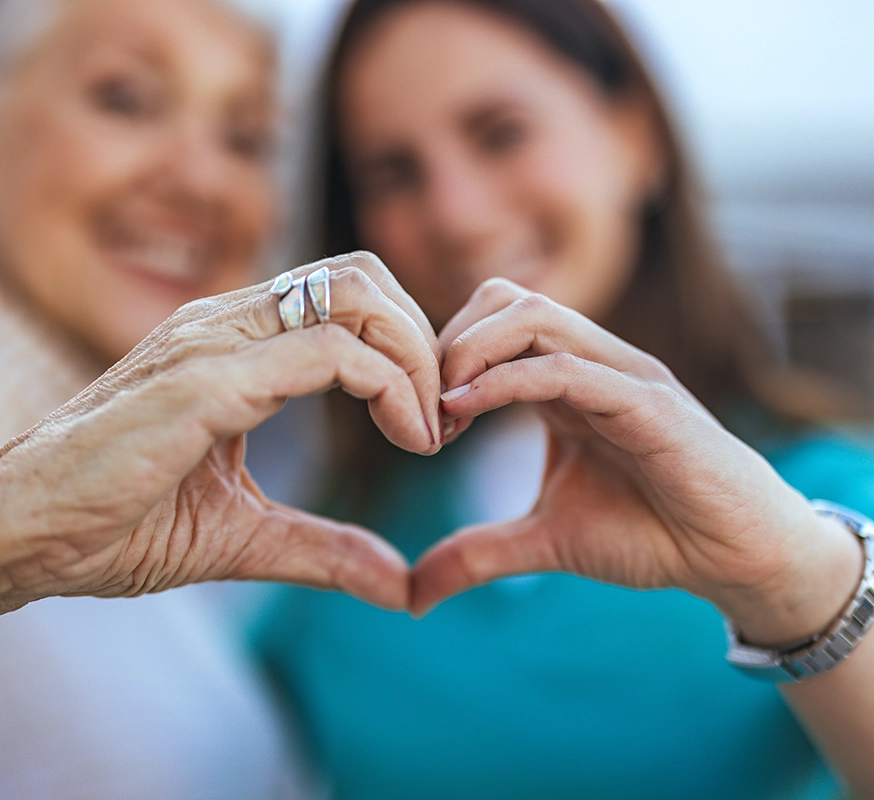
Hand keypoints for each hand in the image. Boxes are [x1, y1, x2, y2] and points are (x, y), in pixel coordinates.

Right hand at [0, 252, 440, 613]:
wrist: (22, 533)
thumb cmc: (117, 521)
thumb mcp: (245, 536)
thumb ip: (325, 550)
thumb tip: (400, 583)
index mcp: (239, 344)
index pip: (352, 298)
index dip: (410, 349)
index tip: (429, 424)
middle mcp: (230, 323)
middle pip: (366, 278)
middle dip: (424, 341)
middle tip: (440, 420)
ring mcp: (215, 342)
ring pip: (356, 296)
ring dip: (416, 358)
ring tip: (427, 432)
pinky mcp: (203, 381)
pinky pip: (325, 353)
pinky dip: (387, 386)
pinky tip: (405, 439)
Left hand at [413, 279, 861, 644]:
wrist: (732, 556)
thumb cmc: (650, 533)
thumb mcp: (545, 541)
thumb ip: (479, 555)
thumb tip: (414, 596)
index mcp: (565, 381)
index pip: (491, 322)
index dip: (441, 357)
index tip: (416, 417)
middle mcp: (592, 364)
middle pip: (505, 299)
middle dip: (448, 341)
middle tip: (422, 404)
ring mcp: (621, 376)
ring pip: (534, 316)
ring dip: (470, 351)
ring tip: (442, 407)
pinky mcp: (649, 403)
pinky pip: (567, 368)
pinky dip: (507, 381)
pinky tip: (464, 410)